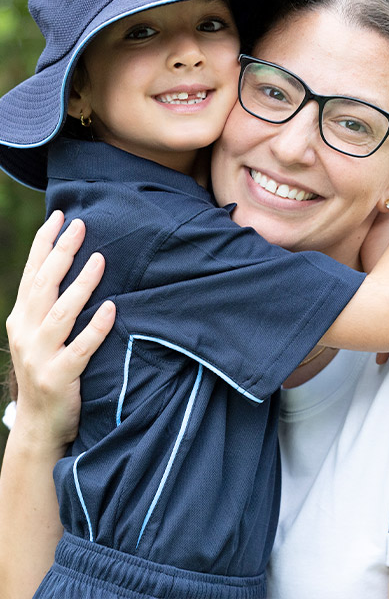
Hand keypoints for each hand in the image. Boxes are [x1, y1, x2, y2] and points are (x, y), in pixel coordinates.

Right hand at [6, 210, 114, 449]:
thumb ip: (49, 305)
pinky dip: (96, 328)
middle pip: (44, 286)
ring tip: (100, 259)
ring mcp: (40, 357)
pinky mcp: (59, 378)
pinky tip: (112, 309)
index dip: (44, 244)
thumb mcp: (39, 335)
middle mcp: (26, 333)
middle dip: (62, 253)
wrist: (38, 427)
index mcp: (21, 319)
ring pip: (61, 313)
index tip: (59, 216)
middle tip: (80, 226)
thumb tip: (70, 264)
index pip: (31, 273)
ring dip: (81, 285)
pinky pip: (80, 348)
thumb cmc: (48, 372)